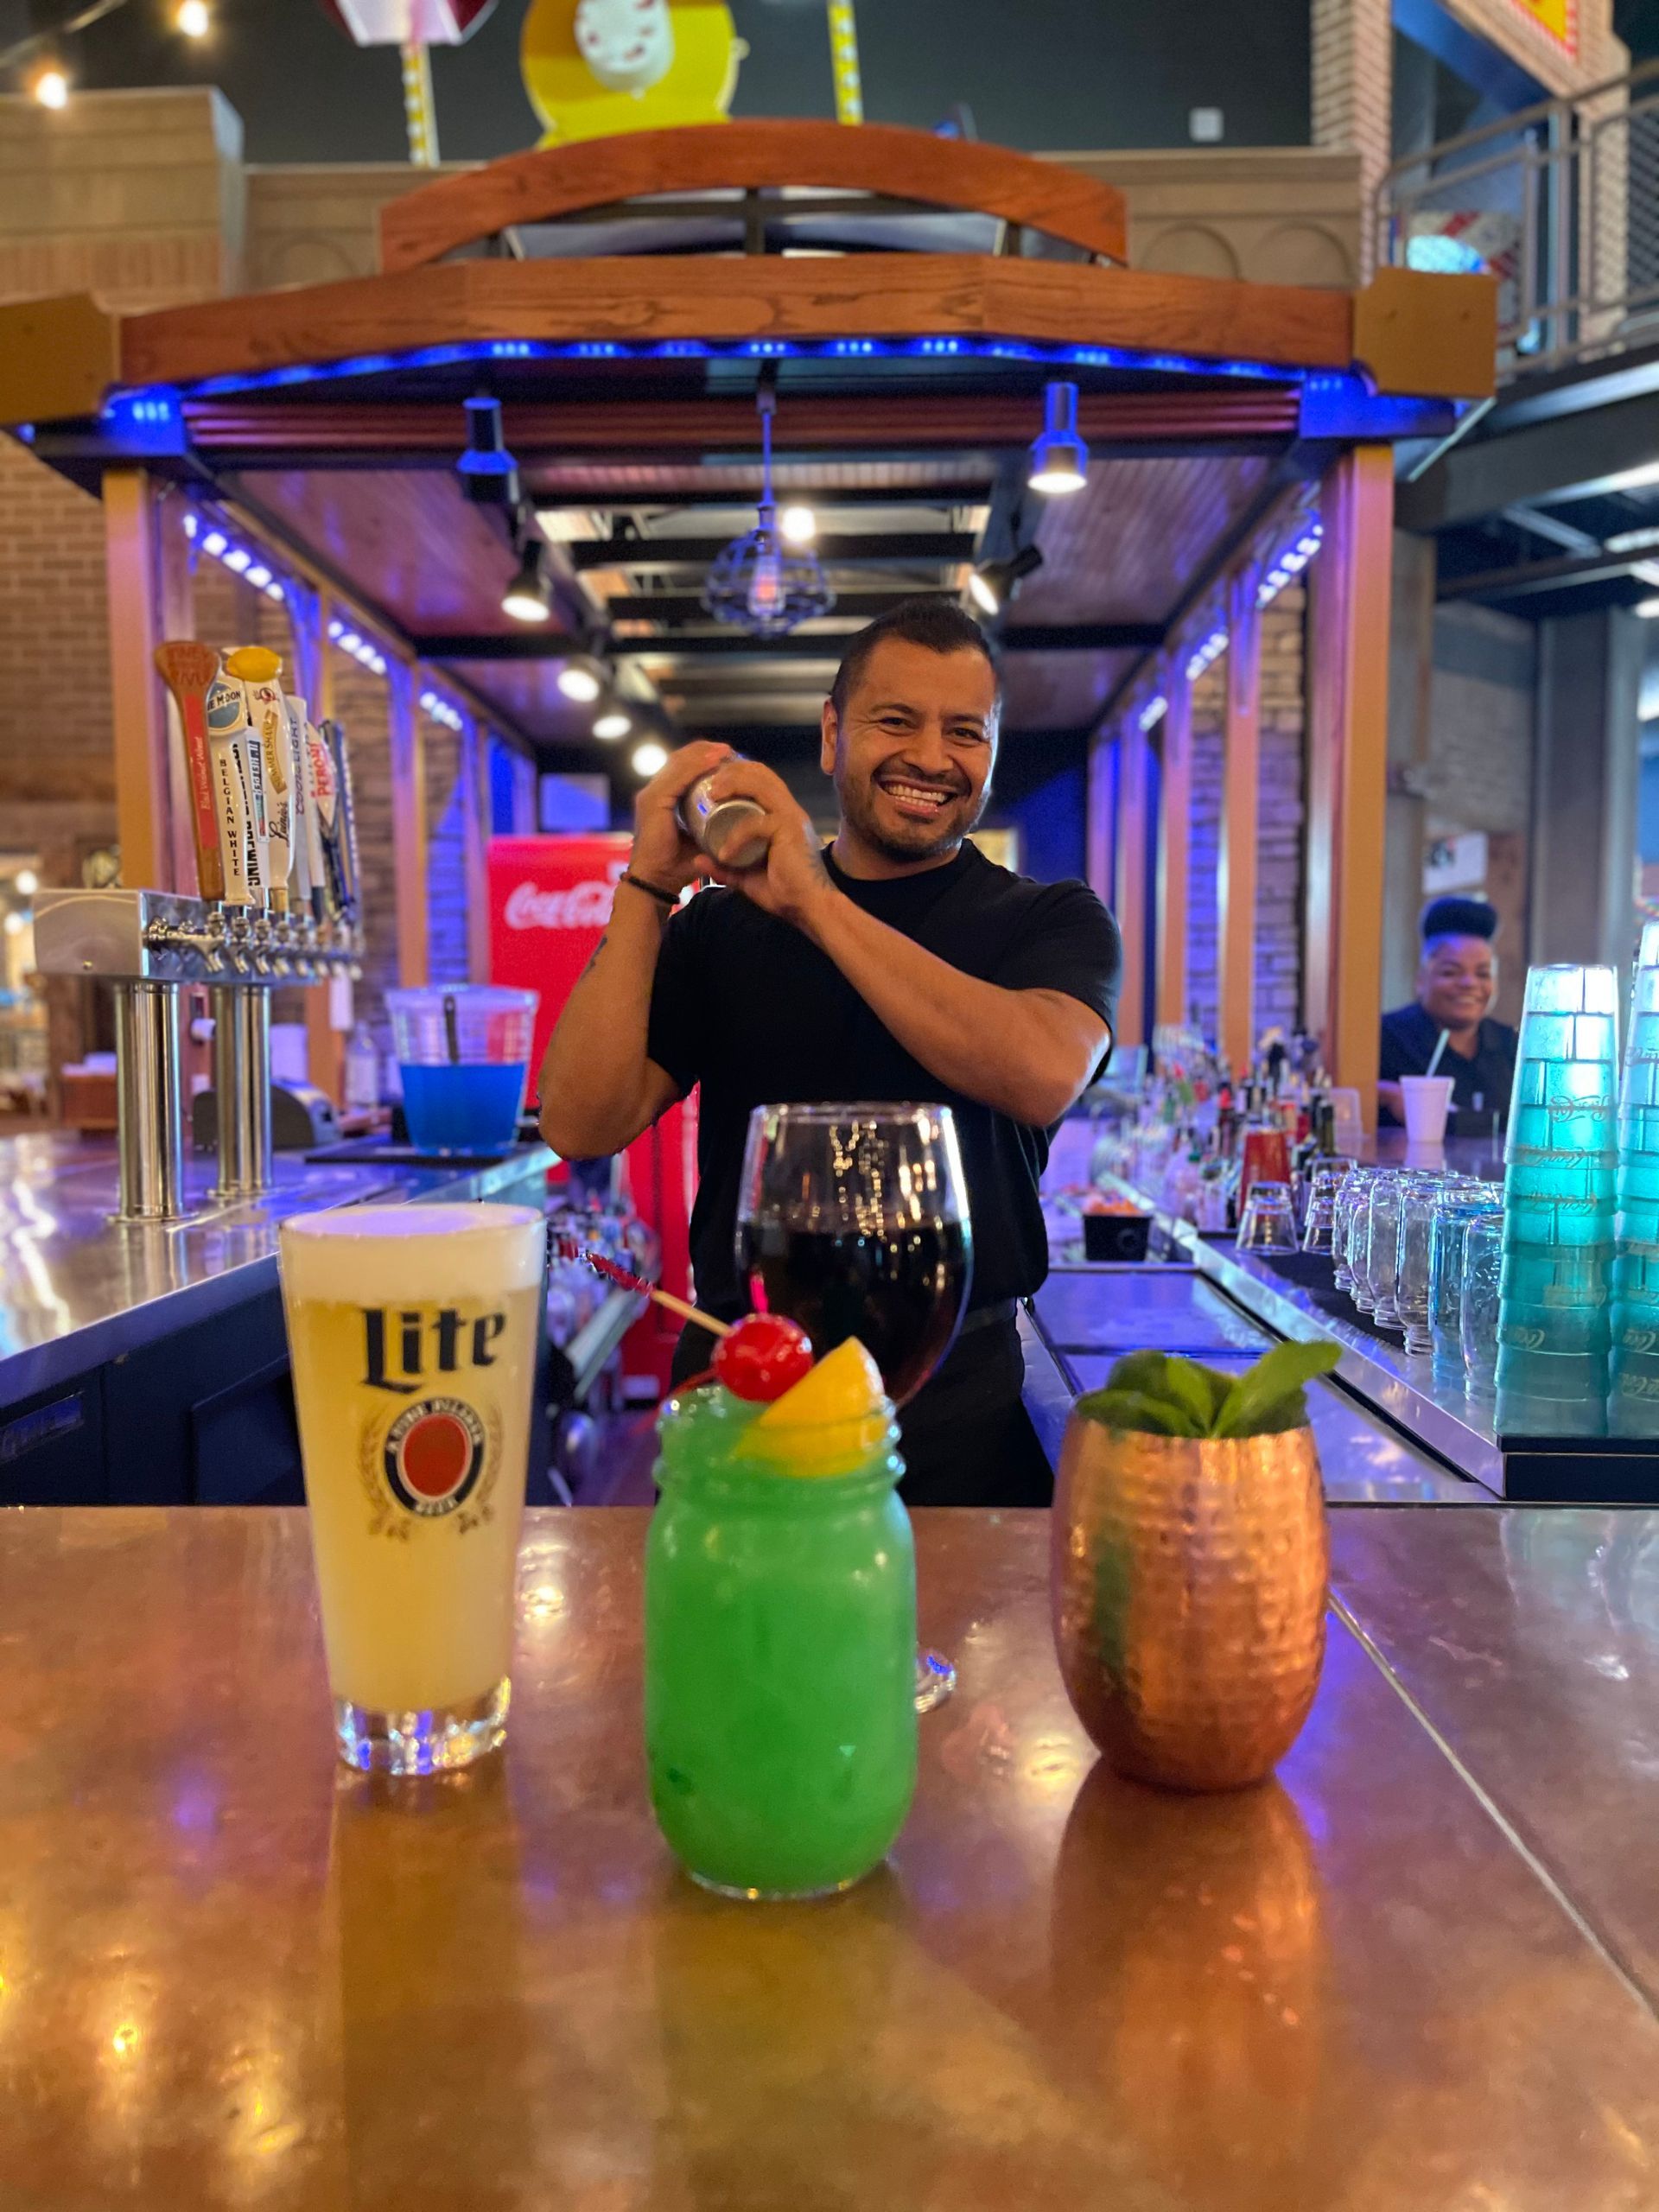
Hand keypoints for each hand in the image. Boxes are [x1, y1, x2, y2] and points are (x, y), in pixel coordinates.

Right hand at [629, 740, 732, 894]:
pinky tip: (713, 761)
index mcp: (661, 799)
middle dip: (705, 751)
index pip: (681, 768)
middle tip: (729, 751)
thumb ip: (710, 827)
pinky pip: (677, 778)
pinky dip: (696, 767)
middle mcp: (652, 792)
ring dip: (703, 754)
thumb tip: (737, 819)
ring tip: (725, 751)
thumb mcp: (699, 840)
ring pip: (679, 763)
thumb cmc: (677, 865)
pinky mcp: (653, 803)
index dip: (703, 758)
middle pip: (680, 759)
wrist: (656, 881)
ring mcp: (650, 796)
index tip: (727, 756)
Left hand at [702, 758, 833, 930]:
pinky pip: (757, 823)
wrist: (809, 908)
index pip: (760, 779)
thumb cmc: (784, 893)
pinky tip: (724, 852)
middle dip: (731, 771)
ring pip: (760, 785)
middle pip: (760, 772)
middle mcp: (788, 809)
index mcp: (781, 814)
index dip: (736, 773)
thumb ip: (724, 868)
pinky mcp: (789, 829)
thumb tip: (698, 860)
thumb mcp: (746, 878)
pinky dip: (737, 835)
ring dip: (733, 785)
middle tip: (708, 784)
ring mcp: (791, 817)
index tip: (711, 783)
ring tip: (712, 796)